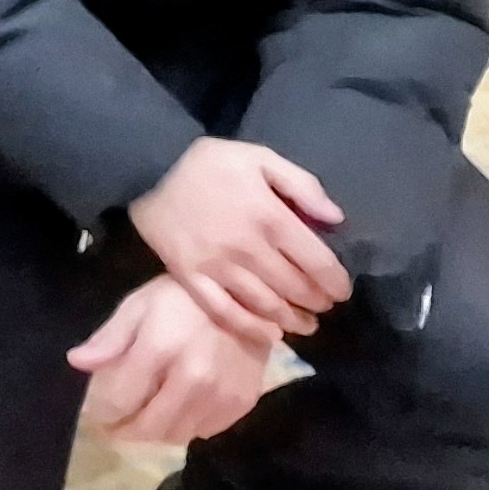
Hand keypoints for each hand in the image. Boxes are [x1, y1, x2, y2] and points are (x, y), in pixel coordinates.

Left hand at [70, 276, 276, 445]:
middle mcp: (191, 378)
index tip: (95, 416)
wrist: (246, 297)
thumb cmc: (182, 298)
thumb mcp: (139, 306)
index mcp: (159, 350)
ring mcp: (219, 394)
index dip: (101, 415)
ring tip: (146, 416)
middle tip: (115, 428)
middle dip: (125, 432)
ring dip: (156, 431)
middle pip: (149, 428)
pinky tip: (179, 407)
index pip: (119, 402)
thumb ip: (109, 339)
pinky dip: (186, 425)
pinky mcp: (240, 402)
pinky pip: (204, 431)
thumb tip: (76, 362)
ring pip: (176, 434)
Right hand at [128, 137, 348, 339]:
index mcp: (269, 217)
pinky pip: (226, 312)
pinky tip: (269, 333)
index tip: (341, 290)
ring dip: (292, 320)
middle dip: (317, 302)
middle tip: (323, 305)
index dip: (336, 282)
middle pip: (295, 288)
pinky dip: (251, 328)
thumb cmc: (208, 165)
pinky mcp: (192, 279)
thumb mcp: (259, 157)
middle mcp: (247, 248)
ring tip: (305, 324)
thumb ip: (302, 185)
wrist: (147, 170)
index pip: (317, 262)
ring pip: (266, 305)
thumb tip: (335, 219)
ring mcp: (218, 267)